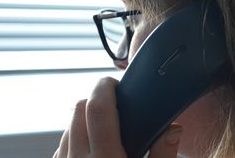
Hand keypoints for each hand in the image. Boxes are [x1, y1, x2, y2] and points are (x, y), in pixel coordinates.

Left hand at [53, 77, 182, 157]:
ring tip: (104, 128)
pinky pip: (61, 145)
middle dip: (96, 99)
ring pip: (68, 125)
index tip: (114, 83)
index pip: (97, 109)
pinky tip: (91, 146)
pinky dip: (74, 137)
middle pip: (79, 110)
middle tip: (115, 106)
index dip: (104, 87)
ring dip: (84, 118)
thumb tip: (173, 129)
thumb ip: (162, 155)